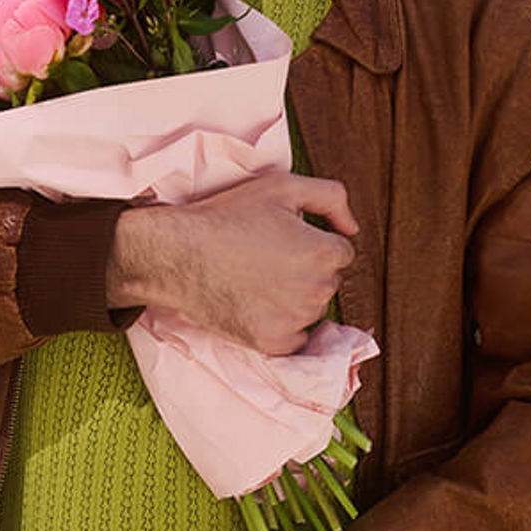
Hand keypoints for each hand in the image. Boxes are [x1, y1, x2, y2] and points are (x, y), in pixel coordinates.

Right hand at [109, 172, 356, 355]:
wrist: (176, 255)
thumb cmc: (227, 216)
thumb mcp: (281, 187)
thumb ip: (332, 197)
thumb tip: (353, 228)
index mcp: (324, 253)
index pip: (340, 252)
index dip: (311, 243)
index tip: (281, 240)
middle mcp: (317, 290)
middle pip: (328, 282)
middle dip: (306, 270)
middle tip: (265, 257)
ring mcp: (295, 320)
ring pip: (311, 309)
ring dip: (294, 298)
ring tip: (254, 279)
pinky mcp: (272, 343)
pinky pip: (294, 339)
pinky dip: (280, 326)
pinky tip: (254, 305)